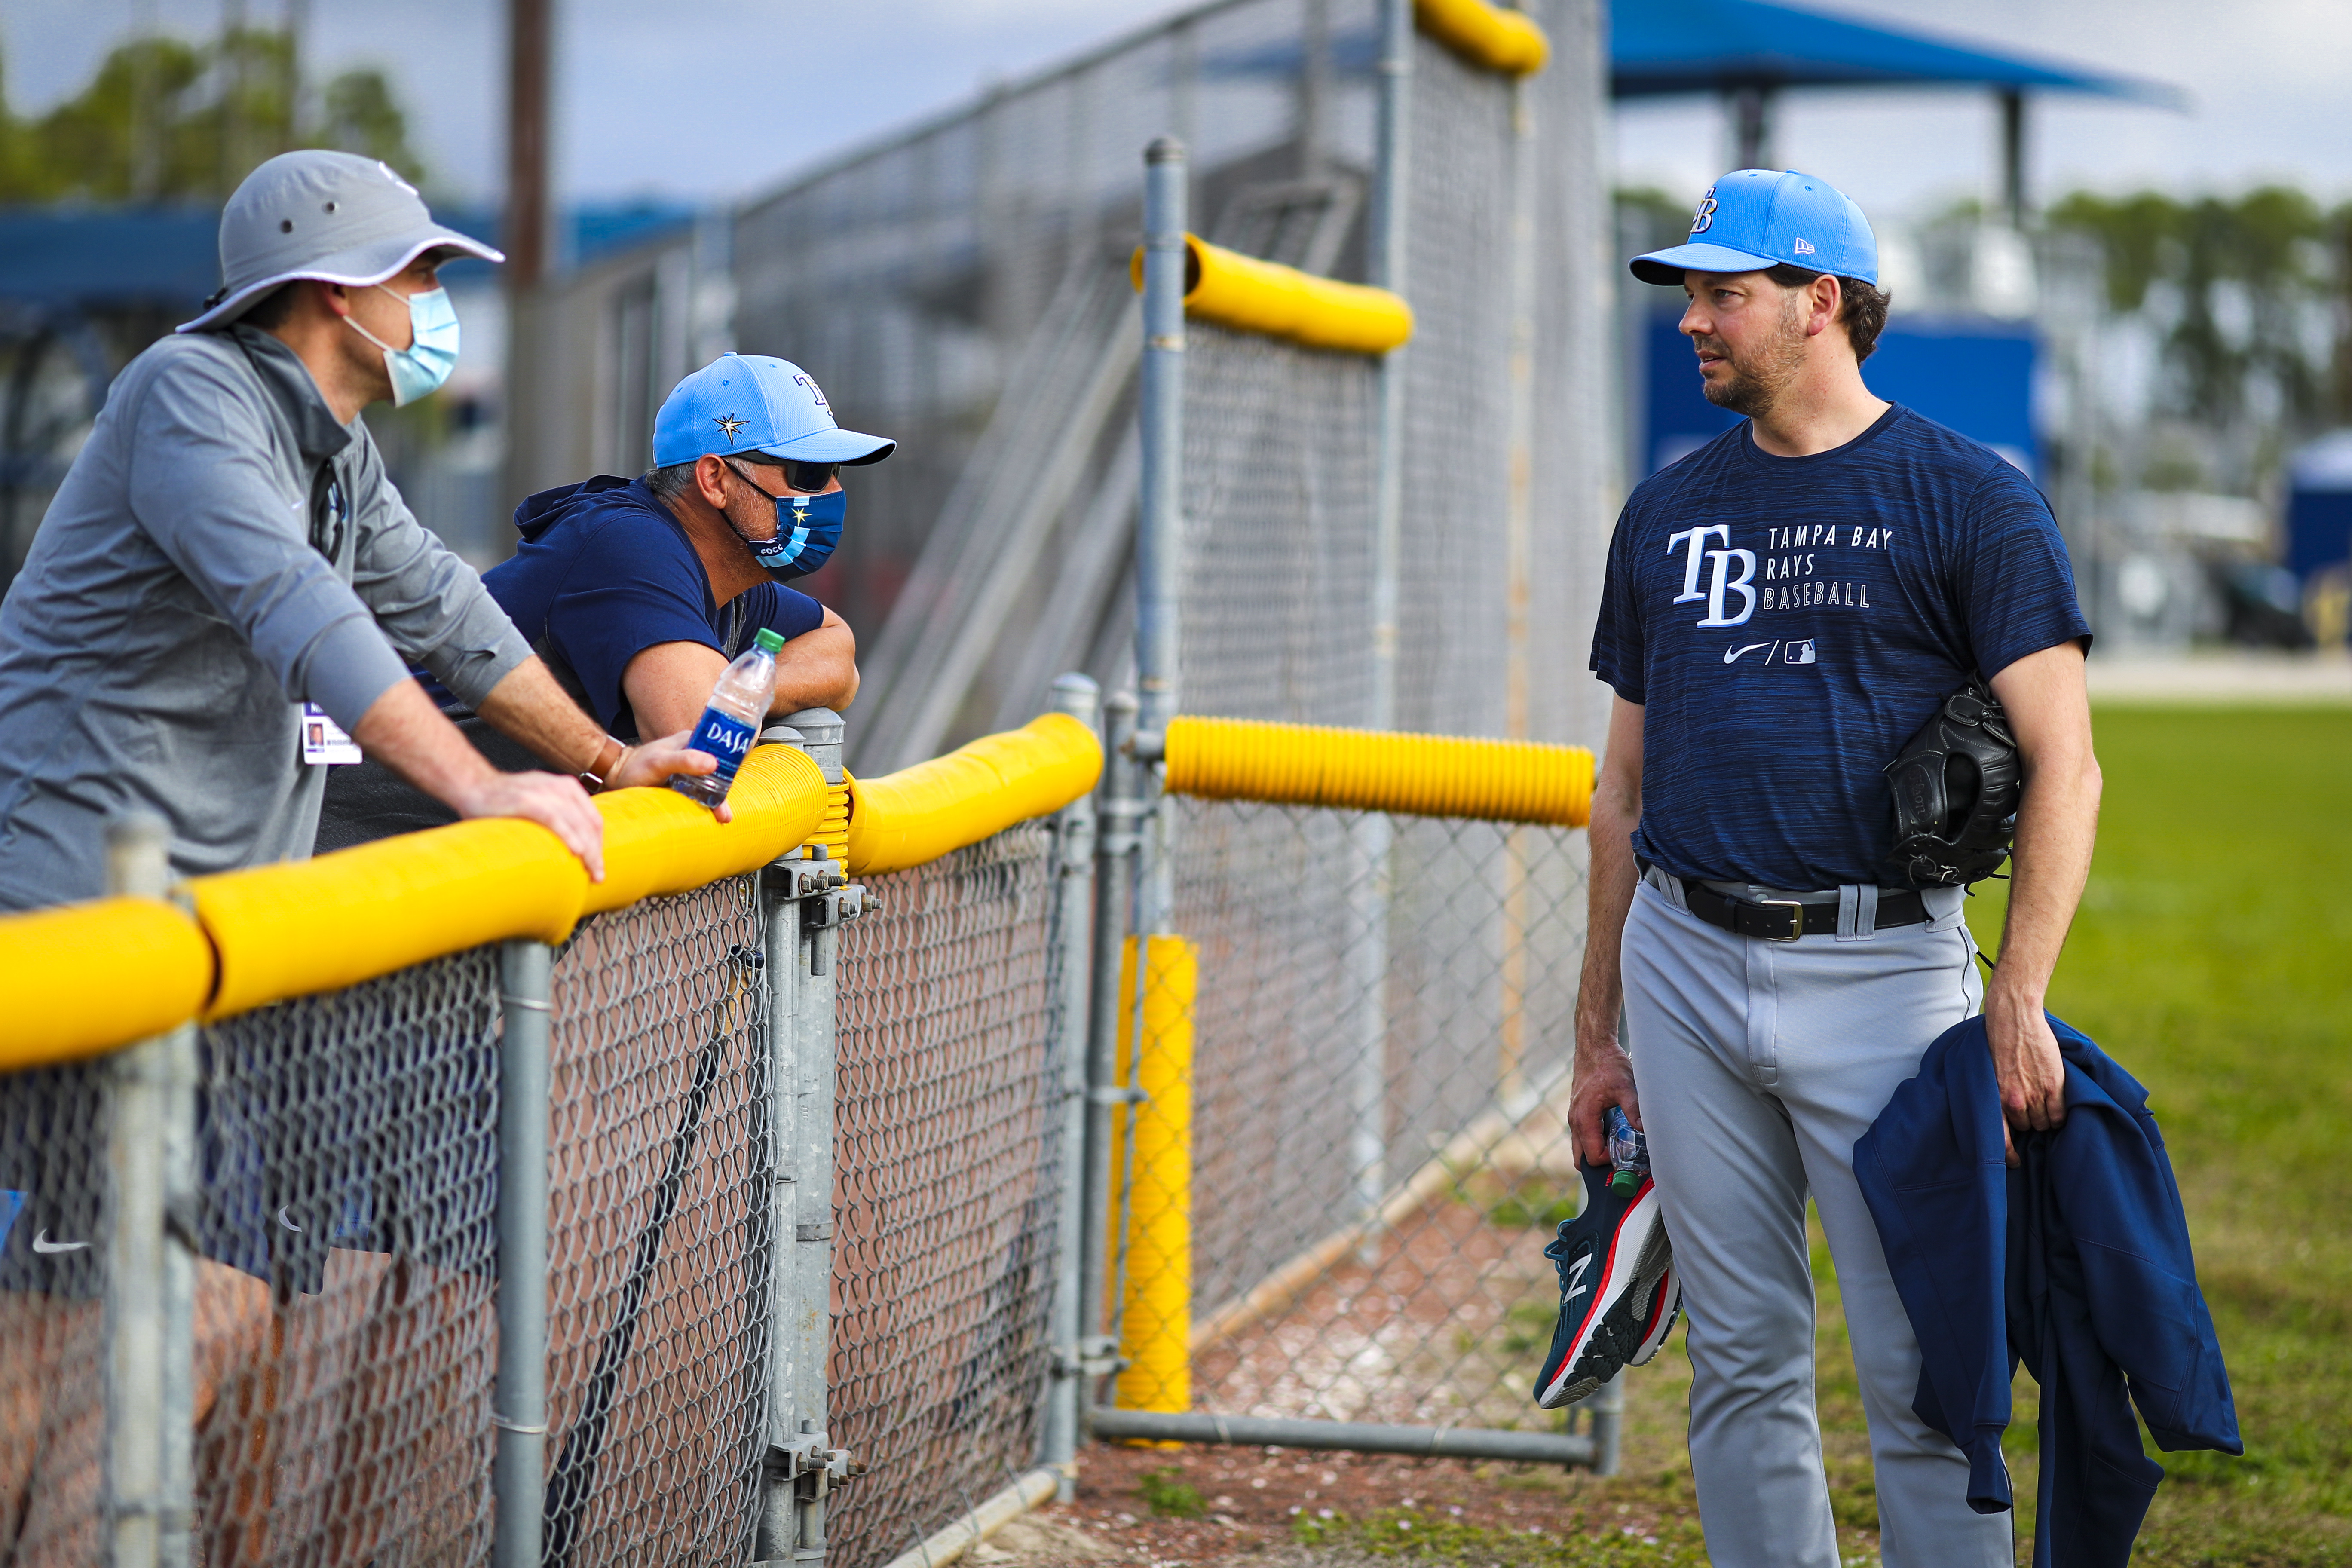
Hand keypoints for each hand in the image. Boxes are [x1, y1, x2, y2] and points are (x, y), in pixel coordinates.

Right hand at [451, 770, 607, 881]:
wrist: (472, 785)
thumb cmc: (505, 801)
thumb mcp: (540, 802)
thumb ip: (559, 817)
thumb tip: (576, 848)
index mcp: (567, 788)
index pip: (593, 819)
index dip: (600, 844)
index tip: (599, 865)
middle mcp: (559, 787)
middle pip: (589, 824)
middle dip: (597, 852)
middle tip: (598, 876)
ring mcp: (543, 792)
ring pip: (577, 823)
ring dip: (589, 851)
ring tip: (592, 872)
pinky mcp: (525, 800)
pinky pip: (554, 818)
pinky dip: (568, 835)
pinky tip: (576, 852)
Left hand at [607, 730, 732, 823]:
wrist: (617, 776)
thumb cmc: (635, 766)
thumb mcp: (660, 762)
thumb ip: (684, 760)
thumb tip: (713, 764)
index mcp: (694, 739)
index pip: (721, 751)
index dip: (730, 768)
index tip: (730, 788)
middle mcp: (695, 752)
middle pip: (719, 770)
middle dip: (725, 791)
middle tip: (725, 813)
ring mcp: (690, 768)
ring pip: (712, 783)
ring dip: (717, 800)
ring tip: (721, 817)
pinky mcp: (684, 782)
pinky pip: (701, 791)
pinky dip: (706, 803)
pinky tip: (710, 815)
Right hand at [1568, 1032, 1641, 1169]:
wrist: (1594, 1047)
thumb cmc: (1608, 1065)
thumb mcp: (1625, 1087)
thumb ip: (1633, 1109)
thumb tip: (1643, 1130)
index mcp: (1584, 1118)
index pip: (1592, 1156)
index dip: (1610, 1161)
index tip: (1627, 1156)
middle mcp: (1575, 1120)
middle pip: (1581, 1158)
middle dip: (1600, 1163)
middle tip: (1621, 1159)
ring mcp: (1574, 1115)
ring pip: (1581, 1146)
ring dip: (1598, 1151)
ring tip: (1619, 1146)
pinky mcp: (1578, 1110)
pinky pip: (1583, 1135)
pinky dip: (1595, 1140)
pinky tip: (1613, 1132)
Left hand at [1985, 986, 2065, 1166]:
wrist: (2012, 1018)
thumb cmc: (1997, 1043)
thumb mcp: (1990, 1074)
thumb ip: (1999, 1095)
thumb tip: (2008, 1116)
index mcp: (1993, 1099)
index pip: (2000, 1140)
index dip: (2008, 1155)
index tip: (2014, 1162)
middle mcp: (2014, 1101)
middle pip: (2027, 1128)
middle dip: (2029, 1123)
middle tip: (2032, 1111)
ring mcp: (2035, 1095)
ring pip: (2045, 1123)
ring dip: (2045, 1118)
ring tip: (2043, 1102)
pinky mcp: (2054, 1086)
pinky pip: (2060, 1115)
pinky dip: (2060, 1114)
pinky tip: (2057, 1104)